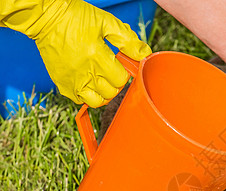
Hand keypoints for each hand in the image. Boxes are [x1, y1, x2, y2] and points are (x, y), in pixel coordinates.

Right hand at [11, 0, 151, 106]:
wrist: (46, 18)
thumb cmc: (76, 18)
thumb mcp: (107, 23)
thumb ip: (127, 41)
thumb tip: (144, 54)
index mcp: (97, 57)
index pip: (121, 79)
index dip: (125, 73)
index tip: (121, 65)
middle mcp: (84, 72)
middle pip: (111, 92)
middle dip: (116, 83)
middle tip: (112, 70)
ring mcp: (72, 81)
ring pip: (97, 101)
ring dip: (104, 94)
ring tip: (103, 80)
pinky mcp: (62, 84)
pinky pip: (80, 101)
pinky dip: (88, 96)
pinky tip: (89, 83)